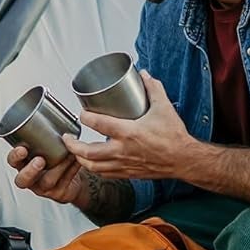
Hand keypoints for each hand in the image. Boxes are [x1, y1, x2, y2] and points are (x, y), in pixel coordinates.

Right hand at [8, 142, 87, 206]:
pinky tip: (77, 161)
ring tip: (68, 155)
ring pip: (47, 181)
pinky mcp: (58, 193)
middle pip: (23, 179)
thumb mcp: (48, 147)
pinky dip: (71, 169)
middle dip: (30, 170)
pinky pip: (64, 182)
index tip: (22, 148)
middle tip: (40, 160)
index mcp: (25, 164)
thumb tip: (55, 116)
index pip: (13, 161)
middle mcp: (32, 178)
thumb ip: (47, 136)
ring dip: (58, 167)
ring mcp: (43, 187)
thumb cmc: (57, 160)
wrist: (73, 178)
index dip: (15, 156)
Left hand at [67, 72, 193, 181]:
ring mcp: (124, 164)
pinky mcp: (128, 173)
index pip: (98, 124)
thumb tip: (144, 75)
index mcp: (129, 133)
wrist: (183, 159)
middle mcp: (122, 150)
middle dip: (73, 145)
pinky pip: (105, 174)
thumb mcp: (164, 108)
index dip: (85, 118)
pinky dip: (95, 168)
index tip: (81, 114)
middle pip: (88, 152)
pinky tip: (92, 163)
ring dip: (80, 159)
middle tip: (67, 138)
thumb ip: (153, 89)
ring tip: (75, 152)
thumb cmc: (174, 136)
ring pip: (93, 166)